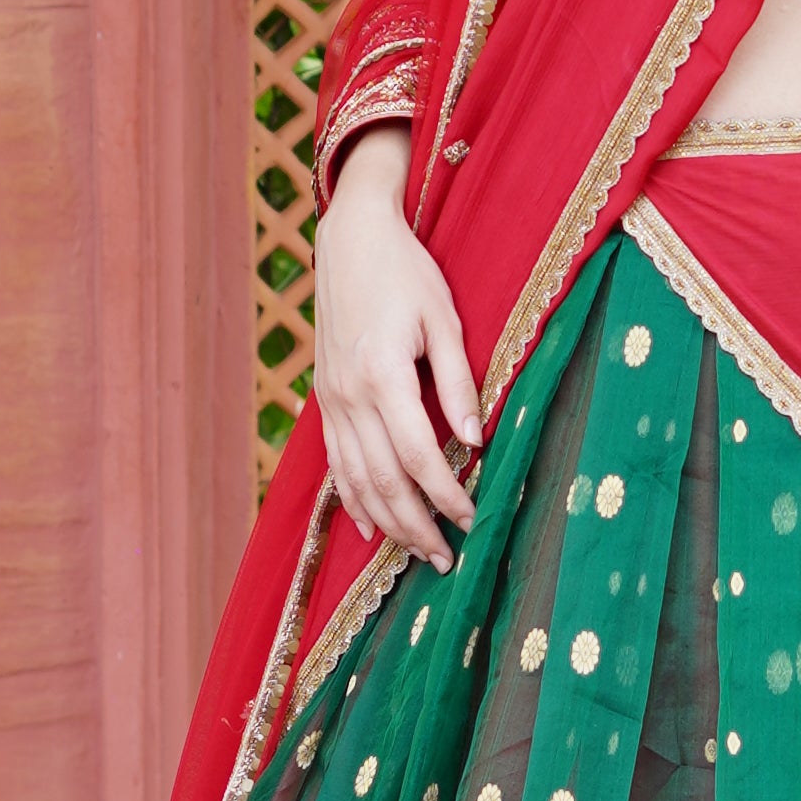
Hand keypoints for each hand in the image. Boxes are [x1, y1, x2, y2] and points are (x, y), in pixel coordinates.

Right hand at [314, 134, 479, 558]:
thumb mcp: (444, 319)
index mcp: (383, 374)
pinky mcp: (324, 399)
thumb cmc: (406, 273)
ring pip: (356, 480)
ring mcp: (331, 400)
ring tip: (419, 554)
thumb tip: (476, 439)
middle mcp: (350, 395)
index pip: (419, 455)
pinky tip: (368, 528)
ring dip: (387, 522)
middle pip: (384, 480)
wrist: (350, 240)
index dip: (447, 495)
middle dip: (417, 526)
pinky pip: (335, 463)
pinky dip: (352, 499)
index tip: (474, 519)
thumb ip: (459, 382)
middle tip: (449, 560)